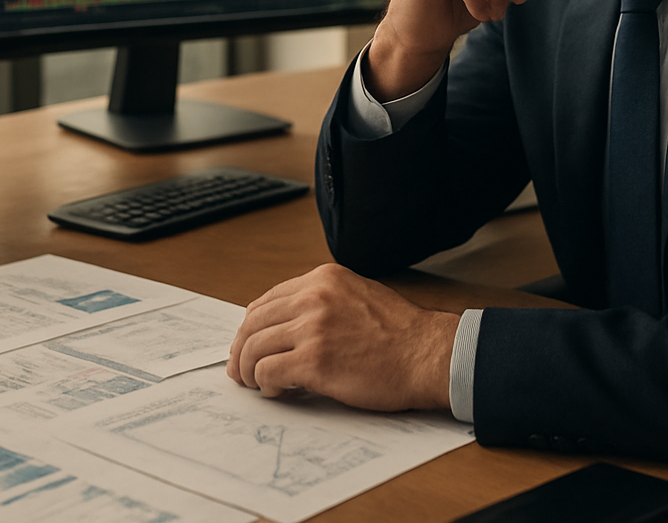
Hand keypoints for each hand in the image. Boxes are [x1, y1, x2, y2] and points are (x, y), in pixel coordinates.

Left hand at [226, 263, 458, 412]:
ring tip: (256, 383)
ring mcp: (312, 328)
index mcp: (323, 278)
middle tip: (240, 370)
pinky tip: (277, 390)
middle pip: (253, 323)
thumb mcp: (358, 296)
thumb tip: (287, 325)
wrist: (428, 355)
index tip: (248, 344)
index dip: (251, 327)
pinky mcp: (314, 360)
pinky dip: (265, 383)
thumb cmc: (401, 334)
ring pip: (254, 347)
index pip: (267, 300)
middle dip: (241, 349)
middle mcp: (313, 297)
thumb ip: (323, 302)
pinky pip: (268, 371)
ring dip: (248, 370)